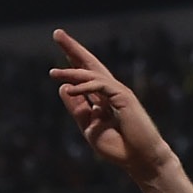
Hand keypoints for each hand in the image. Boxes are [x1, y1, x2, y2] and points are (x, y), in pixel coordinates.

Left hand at [51, 30, 175, 182]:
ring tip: (52, 73)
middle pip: (89, 64)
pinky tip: (68, 89)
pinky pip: (101, 87)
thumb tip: (64, 88)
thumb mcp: (89, 127)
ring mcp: (118, 93)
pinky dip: (84, 87)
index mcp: (102, 98)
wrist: (140, 159)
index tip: (57, 51)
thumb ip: (78, 109)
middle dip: (73, 49)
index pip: (85, 75)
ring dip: (71, 71)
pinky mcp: (124, 98)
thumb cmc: (119, 147)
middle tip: (57, 33)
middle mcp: (110, 91)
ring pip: (92, 74)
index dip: (71, 63)